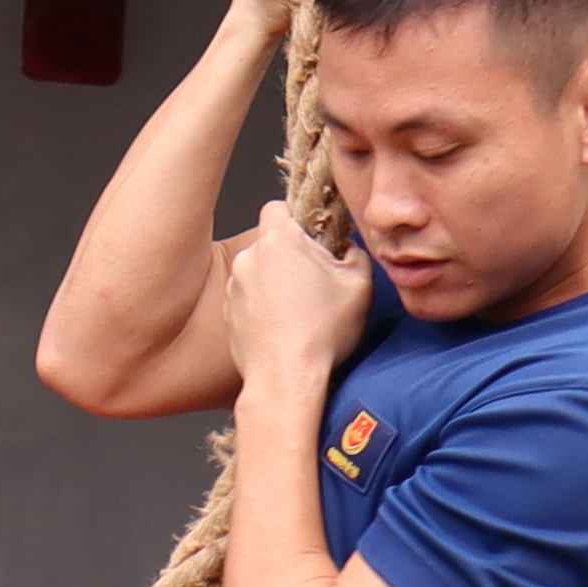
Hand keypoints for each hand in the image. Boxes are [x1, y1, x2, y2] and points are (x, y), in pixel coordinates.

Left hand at [227, 198, 368, 404]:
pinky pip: (248, 300)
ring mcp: (234, 288)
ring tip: (299, 311)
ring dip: (275, 283)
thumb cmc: (321, 333)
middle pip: (270, 243)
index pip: (278, 207)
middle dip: (290, 256)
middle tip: (314, 282)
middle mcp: (249, 258)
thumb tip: (348, 250)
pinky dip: (263, 307)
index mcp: (278, 240)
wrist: (286, 379)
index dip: (296, 218)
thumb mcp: (359, 286)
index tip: (312, 238)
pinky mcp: (228, 314)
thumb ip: (356, 255)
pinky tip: (283, 327)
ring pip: (258, 272)